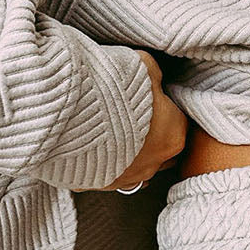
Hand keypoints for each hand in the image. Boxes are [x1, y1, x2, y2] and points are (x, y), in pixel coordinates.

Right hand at [102, 49, 188, 190]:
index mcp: (173, 134)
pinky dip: (104, 164)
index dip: (166, 106)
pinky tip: (94, 149)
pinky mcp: (101, 184)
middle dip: (154, 134)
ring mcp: (128, 176)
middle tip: (135, 114)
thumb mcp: (141, 65)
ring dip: (131, 153)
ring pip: (138, 167)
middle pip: (164, 148)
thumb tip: (152, 74)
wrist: (69, 115)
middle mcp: (155, 161)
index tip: (153, 97)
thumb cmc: (110, 90)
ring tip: (113, 133)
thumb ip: (152, 72)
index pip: (180, 120)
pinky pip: (109, 175)